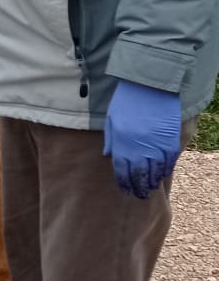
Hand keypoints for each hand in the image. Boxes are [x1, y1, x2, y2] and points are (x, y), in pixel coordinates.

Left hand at [103, 79, 181, 197]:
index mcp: (122, 144)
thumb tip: (108, 156)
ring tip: (150, 188)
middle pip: (140, 175)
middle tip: (139, 195)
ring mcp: (157, 146)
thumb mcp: (112, 119)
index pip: (122, 171)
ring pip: (156, 172)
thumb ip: (111, 140)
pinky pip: (169, 161)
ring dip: (153, 182)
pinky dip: (165, 170)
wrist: (149, 85)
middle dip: (139, 187)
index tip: (126, 189)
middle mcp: (139, 149)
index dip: (124, 183)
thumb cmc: (127, 100)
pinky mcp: (171, 141)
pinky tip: (162, 174)